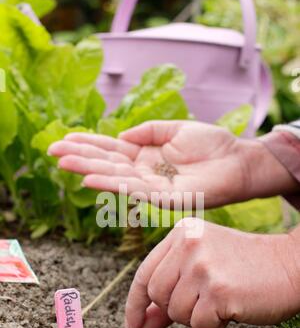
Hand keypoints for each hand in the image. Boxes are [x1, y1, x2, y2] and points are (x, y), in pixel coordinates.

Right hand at [48, 121, 297, 208]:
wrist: (238, 160)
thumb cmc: (210, 144)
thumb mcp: (175, 129)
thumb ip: (148, 131)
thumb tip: (122, 136)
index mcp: (146, 156)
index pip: (111, 149)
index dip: (88, 144)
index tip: (64, 138)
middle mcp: (145, 172)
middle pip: (108, 163)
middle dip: (80, 157)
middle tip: (52, 152)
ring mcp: (154, 186)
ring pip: (116, 178)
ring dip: (90, 170)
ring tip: (65, 163)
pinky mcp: (166, 198)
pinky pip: (136, 191)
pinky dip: (113, 184)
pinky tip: (93, 178)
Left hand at [125, 218, 299, 327]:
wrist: (289, 266)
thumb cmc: (244, 268)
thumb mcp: (201, 265)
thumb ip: (169, 290)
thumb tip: (137, 326)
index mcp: (181, 232)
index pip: (144, 273)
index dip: (135, 304)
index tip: (134, 327)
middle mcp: (188, 244)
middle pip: (157, 295)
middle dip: (174, 310)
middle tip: (202, 304)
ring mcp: (203, 265)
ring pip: (177, 312)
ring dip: (197, 317)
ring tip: (221, 300)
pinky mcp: (219, 289)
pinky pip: (200, 324)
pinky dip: (214, 325)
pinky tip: (231, 308)